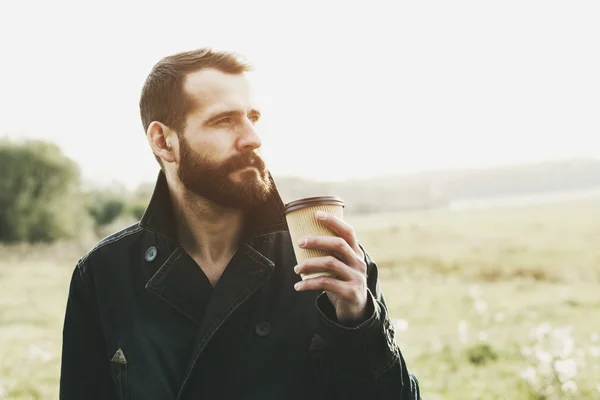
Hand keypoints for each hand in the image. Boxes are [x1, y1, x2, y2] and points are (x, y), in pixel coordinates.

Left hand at [293, 210, 368, 324]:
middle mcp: (358, 262)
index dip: (333, 221)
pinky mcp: (350, 292)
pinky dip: (309, 284)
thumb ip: (330, 254)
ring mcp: (356, 277)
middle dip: (317, 240)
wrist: (355, 309)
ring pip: (330, 263)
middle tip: (299, 241)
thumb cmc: (342, 281)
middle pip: (338, 244)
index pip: (348, 231)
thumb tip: (302, 238)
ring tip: (296, 268)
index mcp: (356, 252)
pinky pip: (326, 283)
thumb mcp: (341, 265)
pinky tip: (298, 286)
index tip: (316, 214)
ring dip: (309, 264)